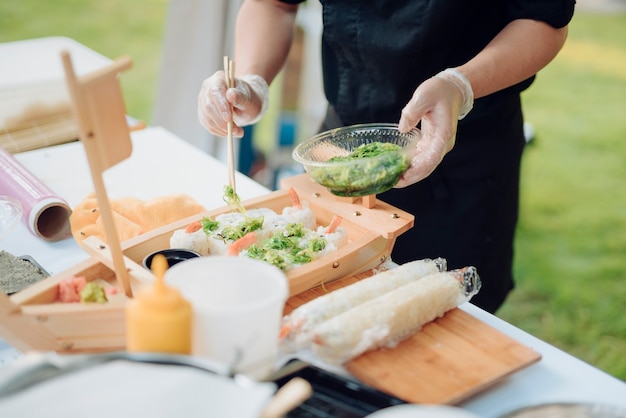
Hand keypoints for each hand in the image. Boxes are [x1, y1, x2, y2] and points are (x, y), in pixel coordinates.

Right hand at [197, 71, 268, 136]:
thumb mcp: (249, 98)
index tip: (229, 118)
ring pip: (207, 118)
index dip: (221, 106)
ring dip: (222, 129)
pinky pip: (208, 125)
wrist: (245, 102)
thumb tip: (230, 95)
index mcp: (219, 79)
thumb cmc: (248, 98)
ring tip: (237, 132)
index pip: (215, 91)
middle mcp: (208, 88)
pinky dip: (219, 131)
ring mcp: (203, 100)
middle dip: (222, 121)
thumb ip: (240, 96)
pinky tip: (229, 132)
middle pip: (209, 106)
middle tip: (237, 131)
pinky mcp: (203, 112)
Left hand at [395, 69, 472, 186]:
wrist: (451, 89)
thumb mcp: (424, 95)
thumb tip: (402, 129)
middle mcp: (442, 144)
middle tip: (394, 182)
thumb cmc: (439, 91)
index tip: (405, 175)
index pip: (432, 157)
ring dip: (410, 174)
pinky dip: (411, 166)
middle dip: (411, 177)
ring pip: (425, 166)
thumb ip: (412, 112)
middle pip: (428, 167)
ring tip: (393, 179)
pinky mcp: (432, 144)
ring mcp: (438, 145)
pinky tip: (398, 169)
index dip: (419, 169)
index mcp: (443, 134)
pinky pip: (422, 159)